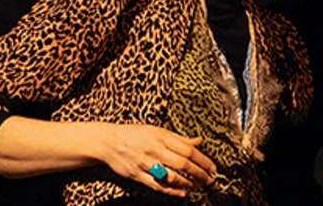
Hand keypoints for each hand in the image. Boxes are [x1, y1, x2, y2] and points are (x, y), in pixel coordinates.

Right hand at [97, 124, 217, 198]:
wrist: (110, 141)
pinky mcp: (137, 175)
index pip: (188, 149)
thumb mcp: (158, 131)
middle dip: (199, 174)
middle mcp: (155, 149)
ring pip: (171, 176)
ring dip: (187, 183)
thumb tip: (199, 140)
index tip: (212, 167)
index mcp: (162, 136)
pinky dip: (171, 190)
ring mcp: (146, 163)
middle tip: (209, 180)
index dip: (203, 160)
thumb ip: (179, 138)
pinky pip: (157, 185)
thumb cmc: (135, 134)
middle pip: (183, 164)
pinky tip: (181, 192)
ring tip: (197, 186)